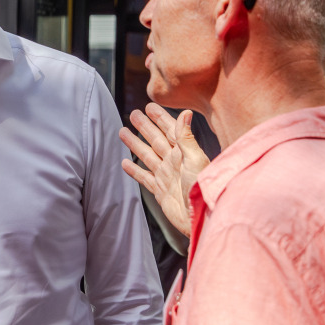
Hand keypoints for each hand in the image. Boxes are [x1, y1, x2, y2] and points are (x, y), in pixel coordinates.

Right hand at [119, 104, 209, 236]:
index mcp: (183, 153)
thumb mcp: (195, 159)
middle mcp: (174, 163)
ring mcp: (166, 177)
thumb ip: (187, 137)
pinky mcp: (160, 192)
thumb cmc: (202, 189)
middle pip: (155, 140)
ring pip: (147, 156)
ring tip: (123, 133)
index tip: (149, 107)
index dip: (160, 118)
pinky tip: (125, 163)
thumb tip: (185, 113)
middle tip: (133, 114)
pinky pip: (144, 178)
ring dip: (135, 145)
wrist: (200, 217)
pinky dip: (134, 171)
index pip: (170, 130)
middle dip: (145, 127)